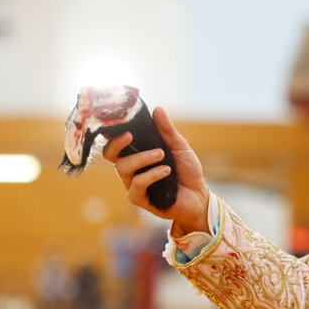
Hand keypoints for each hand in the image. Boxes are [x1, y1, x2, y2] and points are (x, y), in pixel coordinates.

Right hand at [102, 107, 210, 233]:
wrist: (199, 195)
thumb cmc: (187, 171)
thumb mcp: (180, 147)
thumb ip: (167, 131)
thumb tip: (157, 109)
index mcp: (136, 153)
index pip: (116, 142)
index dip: (113, 132)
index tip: (120, 121)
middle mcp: (130, 168)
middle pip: (109, 154)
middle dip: (117, 143)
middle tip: (130, 135)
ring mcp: (132, 184)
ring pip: (123, 168)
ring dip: (142, 158)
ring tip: (161, 155)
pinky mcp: (138, 199)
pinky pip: (137, 184)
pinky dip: (152, 175)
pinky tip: (166, 171)